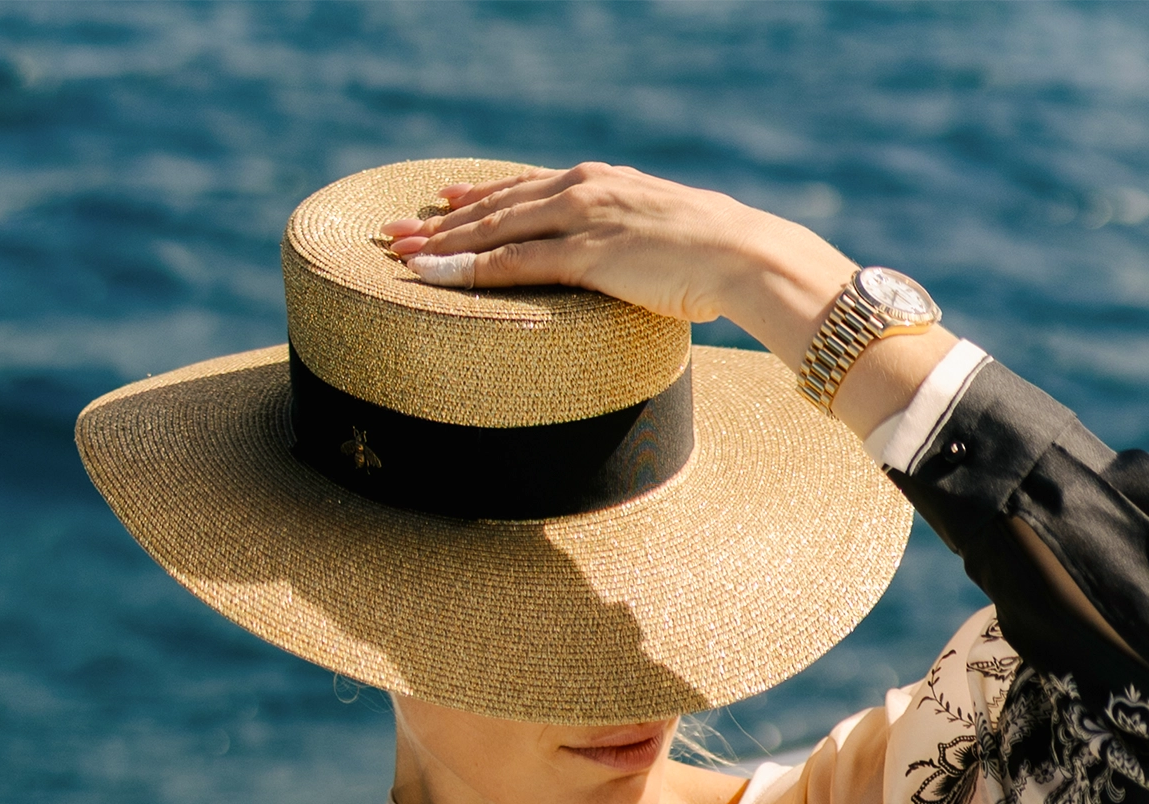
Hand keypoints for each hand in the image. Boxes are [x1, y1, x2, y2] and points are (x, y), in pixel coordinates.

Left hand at [381, 162, 954, 432]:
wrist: (752, 256)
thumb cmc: (718, 258)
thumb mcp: (664, 237)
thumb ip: (631, 242)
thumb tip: (624, 264)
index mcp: (604, 182)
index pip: (525, 188)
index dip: (477, 198)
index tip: (439, 203)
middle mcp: (586, 189)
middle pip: (497, 205)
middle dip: (442, 220)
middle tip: (396, 230)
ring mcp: (585, 218)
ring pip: (495, 229)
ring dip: (442, 242)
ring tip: (399, 253)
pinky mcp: (589, 252)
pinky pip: (513, 262)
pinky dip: (467, 268)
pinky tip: (431, 276)